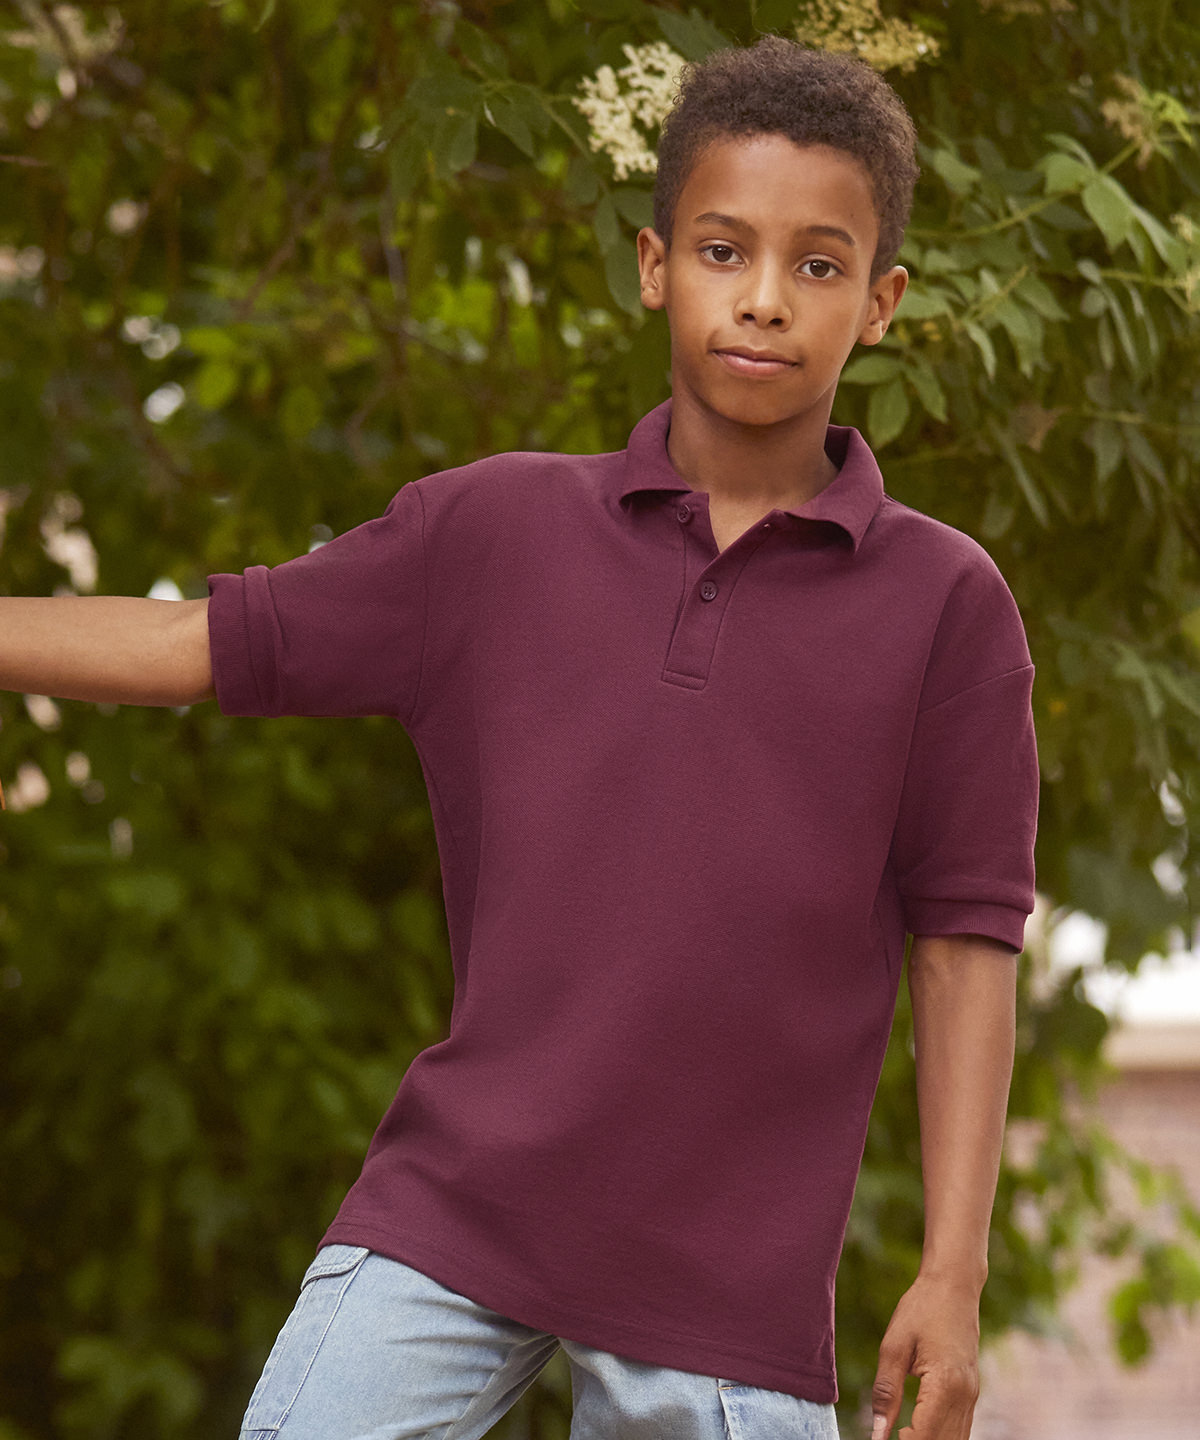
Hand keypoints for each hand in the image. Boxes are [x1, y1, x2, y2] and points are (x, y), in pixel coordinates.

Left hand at [870, 1274, 981, 1439]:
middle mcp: (965, 1396)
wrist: (954, 1285)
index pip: (924, 1436)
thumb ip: (886, 1393)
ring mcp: (972, 1395)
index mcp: (945, 1384)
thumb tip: (877, 1434)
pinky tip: (919, 1432)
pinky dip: (942, 1436)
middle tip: (889, 1437)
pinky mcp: (972, 1391)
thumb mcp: (894, 1347)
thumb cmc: (921, 1309)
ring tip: (901, 1435)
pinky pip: (960, 1427)